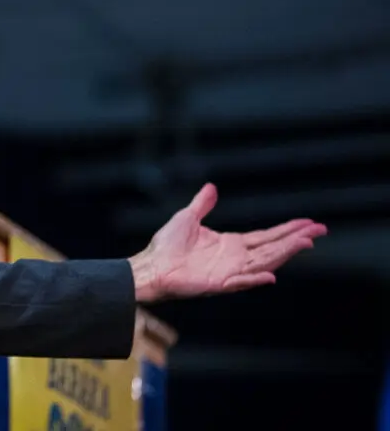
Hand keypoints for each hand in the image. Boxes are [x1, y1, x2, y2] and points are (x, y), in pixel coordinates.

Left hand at [128, 183, 326, 302]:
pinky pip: (240, 282)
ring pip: (264, 262)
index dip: (288, 230)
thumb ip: (202, 204)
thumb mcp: (187, 217)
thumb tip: (211, 187)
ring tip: (305, 243)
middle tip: (319, 231)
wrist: (151, 265)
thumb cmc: (166, 245)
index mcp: (232, 244)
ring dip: (285, 254)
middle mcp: (236, 258)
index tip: (309, 224)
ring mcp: (229, 272)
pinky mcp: (218, 284)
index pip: (267, 236)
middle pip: (273, 248)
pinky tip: (271, 275)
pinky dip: (256, 278)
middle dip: (297, 240)